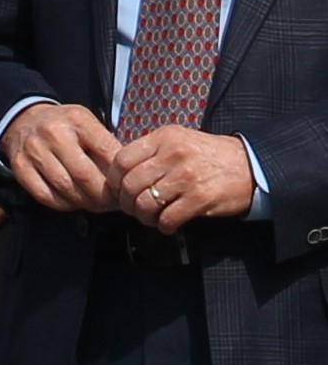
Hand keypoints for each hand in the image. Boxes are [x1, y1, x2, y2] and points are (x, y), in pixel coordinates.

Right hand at [0, 103, 122, 212]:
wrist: (24, 119)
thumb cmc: (66, 126)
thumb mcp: (89, 125)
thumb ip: (106, 147)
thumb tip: (127, 179)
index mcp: (77, 120)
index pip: (107, 152)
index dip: (120, 176)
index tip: (126, 188)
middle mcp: (53, 133)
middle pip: (85, 175)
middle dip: (104, 196)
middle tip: (113, 204)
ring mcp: (33, 150)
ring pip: (65, 188)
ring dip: (86, 202)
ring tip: (97, 205)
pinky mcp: (19, 167)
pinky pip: (45, 195)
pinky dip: (64, 204)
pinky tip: (74, 202)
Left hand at [113, 126, 254, 232]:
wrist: (251, 165)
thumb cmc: (210, 155)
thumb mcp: (179, 140)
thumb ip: (151, 151)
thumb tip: (120, 172)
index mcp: (164, 138)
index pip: (122, 159)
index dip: (113, 179)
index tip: (117, 189)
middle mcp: (173, 154)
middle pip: (129, 184)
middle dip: (126, 202)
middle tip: (132, 209)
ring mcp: (186, 176)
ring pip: (145, 203)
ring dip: (143, 216)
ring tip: (149, 218)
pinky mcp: (200, 198)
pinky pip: (168, 218)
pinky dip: (163, 226)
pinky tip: (167, 225)